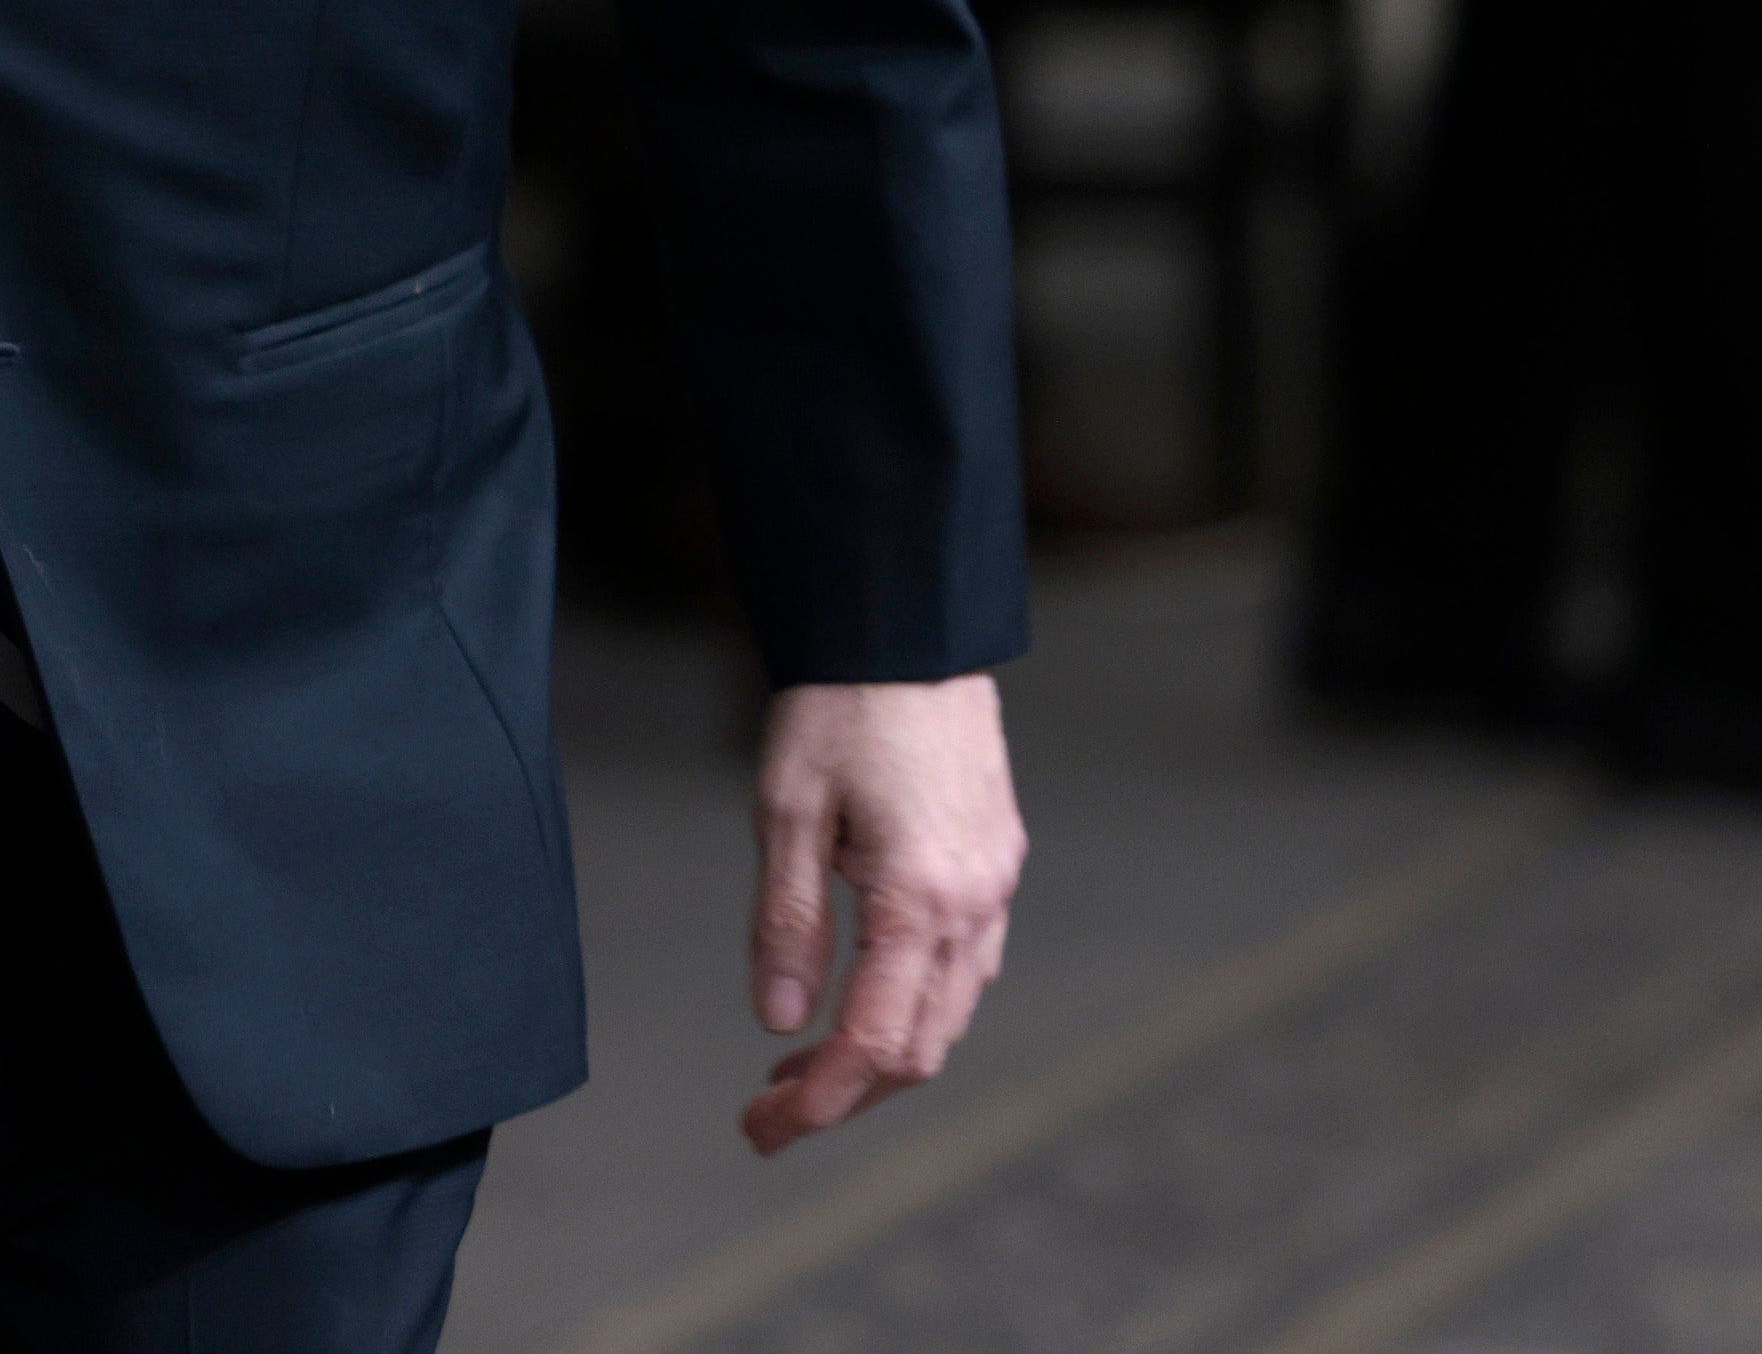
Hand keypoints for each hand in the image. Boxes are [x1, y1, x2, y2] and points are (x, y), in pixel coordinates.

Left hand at [739, 675, 1021, 1153]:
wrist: (911, 630)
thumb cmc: (840, 708)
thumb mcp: (786, 811)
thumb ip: (787, 923)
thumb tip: (781, 1023)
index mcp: (920, 898)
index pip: (875, 1041)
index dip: (820, 1101)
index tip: (763, 1130)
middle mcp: (974, 903)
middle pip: (922, 1047)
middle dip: (847, 1093)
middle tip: (769, 1111)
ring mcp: (995, 885)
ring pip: (950, 1013)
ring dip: (880, 1053)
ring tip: (801, 1064)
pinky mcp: (997, 862)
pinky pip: (966, 967)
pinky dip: (913, 1005)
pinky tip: (860, 995)